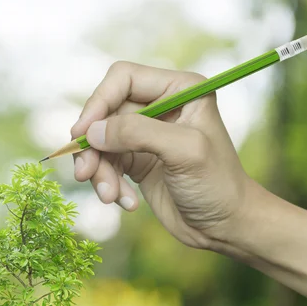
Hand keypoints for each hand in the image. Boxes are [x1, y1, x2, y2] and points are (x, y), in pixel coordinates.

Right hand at [72, 61, 253, 248]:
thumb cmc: (217, 184)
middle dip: (93, 147)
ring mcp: (145, 134)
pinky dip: (108, 184)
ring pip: (100, 142)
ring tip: (110, 196)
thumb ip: (138, 133)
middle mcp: (159, 106)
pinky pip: (105, 164)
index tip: (82, 133)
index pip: (123, 79)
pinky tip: (126, 202)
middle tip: (86, 174)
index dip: (98, 102)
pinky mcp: (136, 159)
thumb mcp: (184, 152)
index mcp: (178, 89)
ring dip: (99, 171)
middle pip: (104, 113)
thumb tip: (91, 131)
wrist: (224, 226)